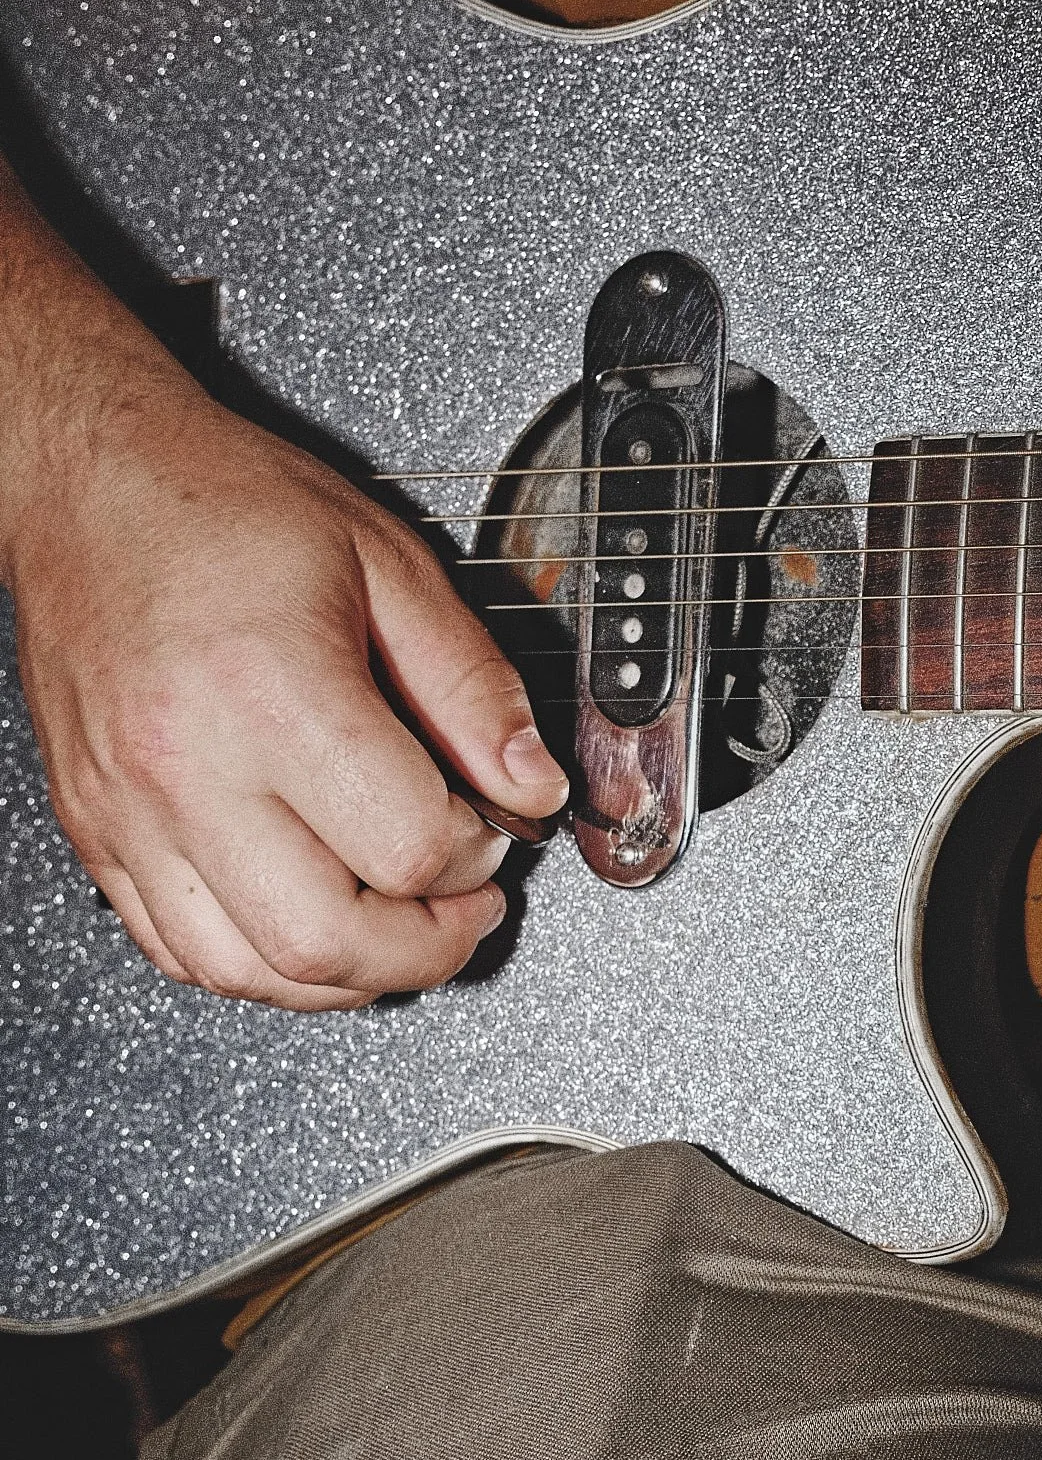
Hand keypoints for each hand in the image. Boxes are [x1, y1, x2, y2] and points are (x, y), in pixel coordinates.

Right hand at [4, 278, 569, 1009]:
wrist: (91, 483)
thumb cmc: (223, 506)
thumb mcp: (388, 565)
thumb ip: (473, 686)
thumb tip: (532, 784)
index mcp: (273, 693)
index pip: (408, 848)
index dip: (478, 857)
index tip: (492, 829)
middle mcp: (188, 767)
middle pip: (328, 942)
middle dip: (426, 948)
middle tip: (465, 908)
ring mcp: (129, 812)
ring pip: (248, 972)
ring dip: (345, 976)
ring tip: (395, 928)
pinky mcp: (95, 831)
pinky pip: (179, 951)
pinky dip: (258, 965)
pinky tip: (307, 923)